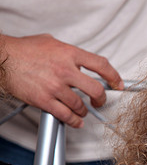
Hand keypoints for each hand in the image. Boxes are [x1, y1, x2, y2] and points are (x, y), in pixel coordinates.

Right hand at [1, 34, 122, 127]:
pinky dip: (73, 121)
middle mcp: (65, 70)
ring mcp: (55, 86)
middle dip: (101, 99)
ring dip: (84, 111)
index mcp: (70, 54)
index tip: (117, 84)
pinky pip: (65, 115)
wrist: (2, 58)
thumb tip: (81, 61)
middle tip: (100, 101)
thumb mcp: (52, 43)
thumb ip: (69, 53)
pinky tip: (75, 121)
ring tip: (83, 110)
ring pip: (80, 105)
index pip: (101, 65)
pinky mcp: (44, 100)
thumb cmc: (24, 50)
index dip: (114, 77)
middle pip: (96, 89)